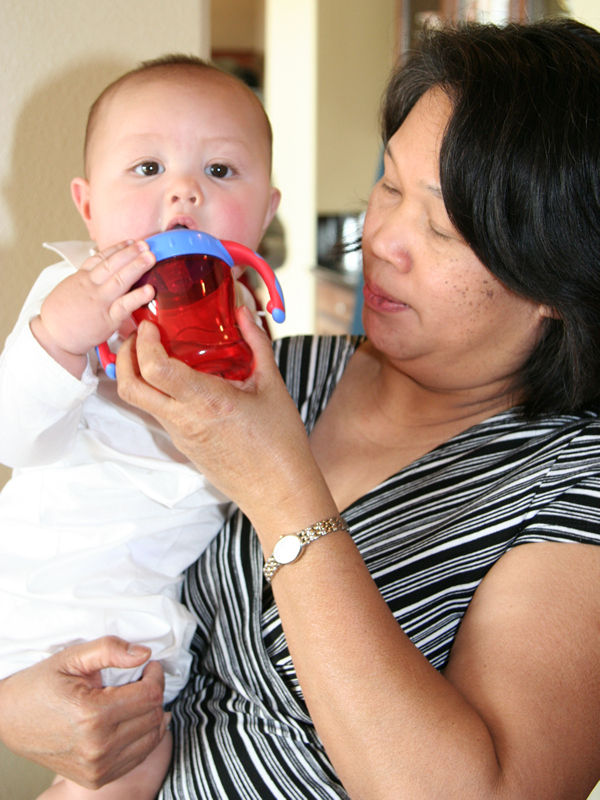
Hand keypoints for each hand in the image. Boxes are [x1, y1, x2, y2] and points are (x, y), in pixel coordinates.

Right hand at [0, 636, 167, 789]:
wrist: (10, 718)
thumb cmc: (40, 685)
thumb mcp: (72, 657)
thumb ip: (110, 650)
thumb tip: (144, 654)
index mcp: (92, 716)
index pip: (150, 695)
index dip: (156, 675)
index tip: (149, 665)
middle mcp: (97, 748)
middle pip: (153, 716)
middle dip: (154, 692)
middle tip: (141, 679)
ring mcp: (98, 768)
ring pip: (152, 738)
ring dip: (151, 714)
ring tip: (136, 698)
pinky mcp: (97, 778)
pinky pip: (139, 757)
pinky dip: (144, 736)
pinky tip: (132, 719)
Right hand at [31, 241, 155, 376]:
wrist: (52, 337)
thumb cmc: (60, 316)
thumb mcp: (69, 289)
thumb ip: (85, 280)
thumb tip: (99, 273)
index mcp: (82, 278)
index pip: (101, 258)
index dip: (117, 248)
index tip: (130, 242)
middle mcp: (91, 286)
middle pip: (112, 265)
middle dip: (130, 253)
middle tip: (145, 245)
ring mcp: (100, 302)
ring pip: (119, 280)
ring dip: (136, 267)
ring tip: (150, 258)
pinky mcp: (107, 319)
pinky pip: (124, 306)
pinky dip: (137, 297)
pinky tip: (149, 290)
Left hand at [116, 309, 334, 537]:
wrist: (279, 493)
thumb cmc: (281, 443)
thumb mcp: (272, 386)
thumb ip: (256, 343)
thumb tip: (243, 311)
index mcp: (206, 402)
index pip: (155, 369)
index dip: (144, 342)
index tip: (150, 325)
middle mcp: (184, 420)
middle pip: (130, 388)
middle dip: (125, 356)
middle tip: (140, 336)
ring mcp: (180, 436)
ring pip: (142, 402)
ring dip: (139, 374)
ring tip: (160, 353)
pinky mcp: (183, 446)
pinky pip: (161, 414)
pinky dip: (160, 392)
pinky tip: (183, 380)